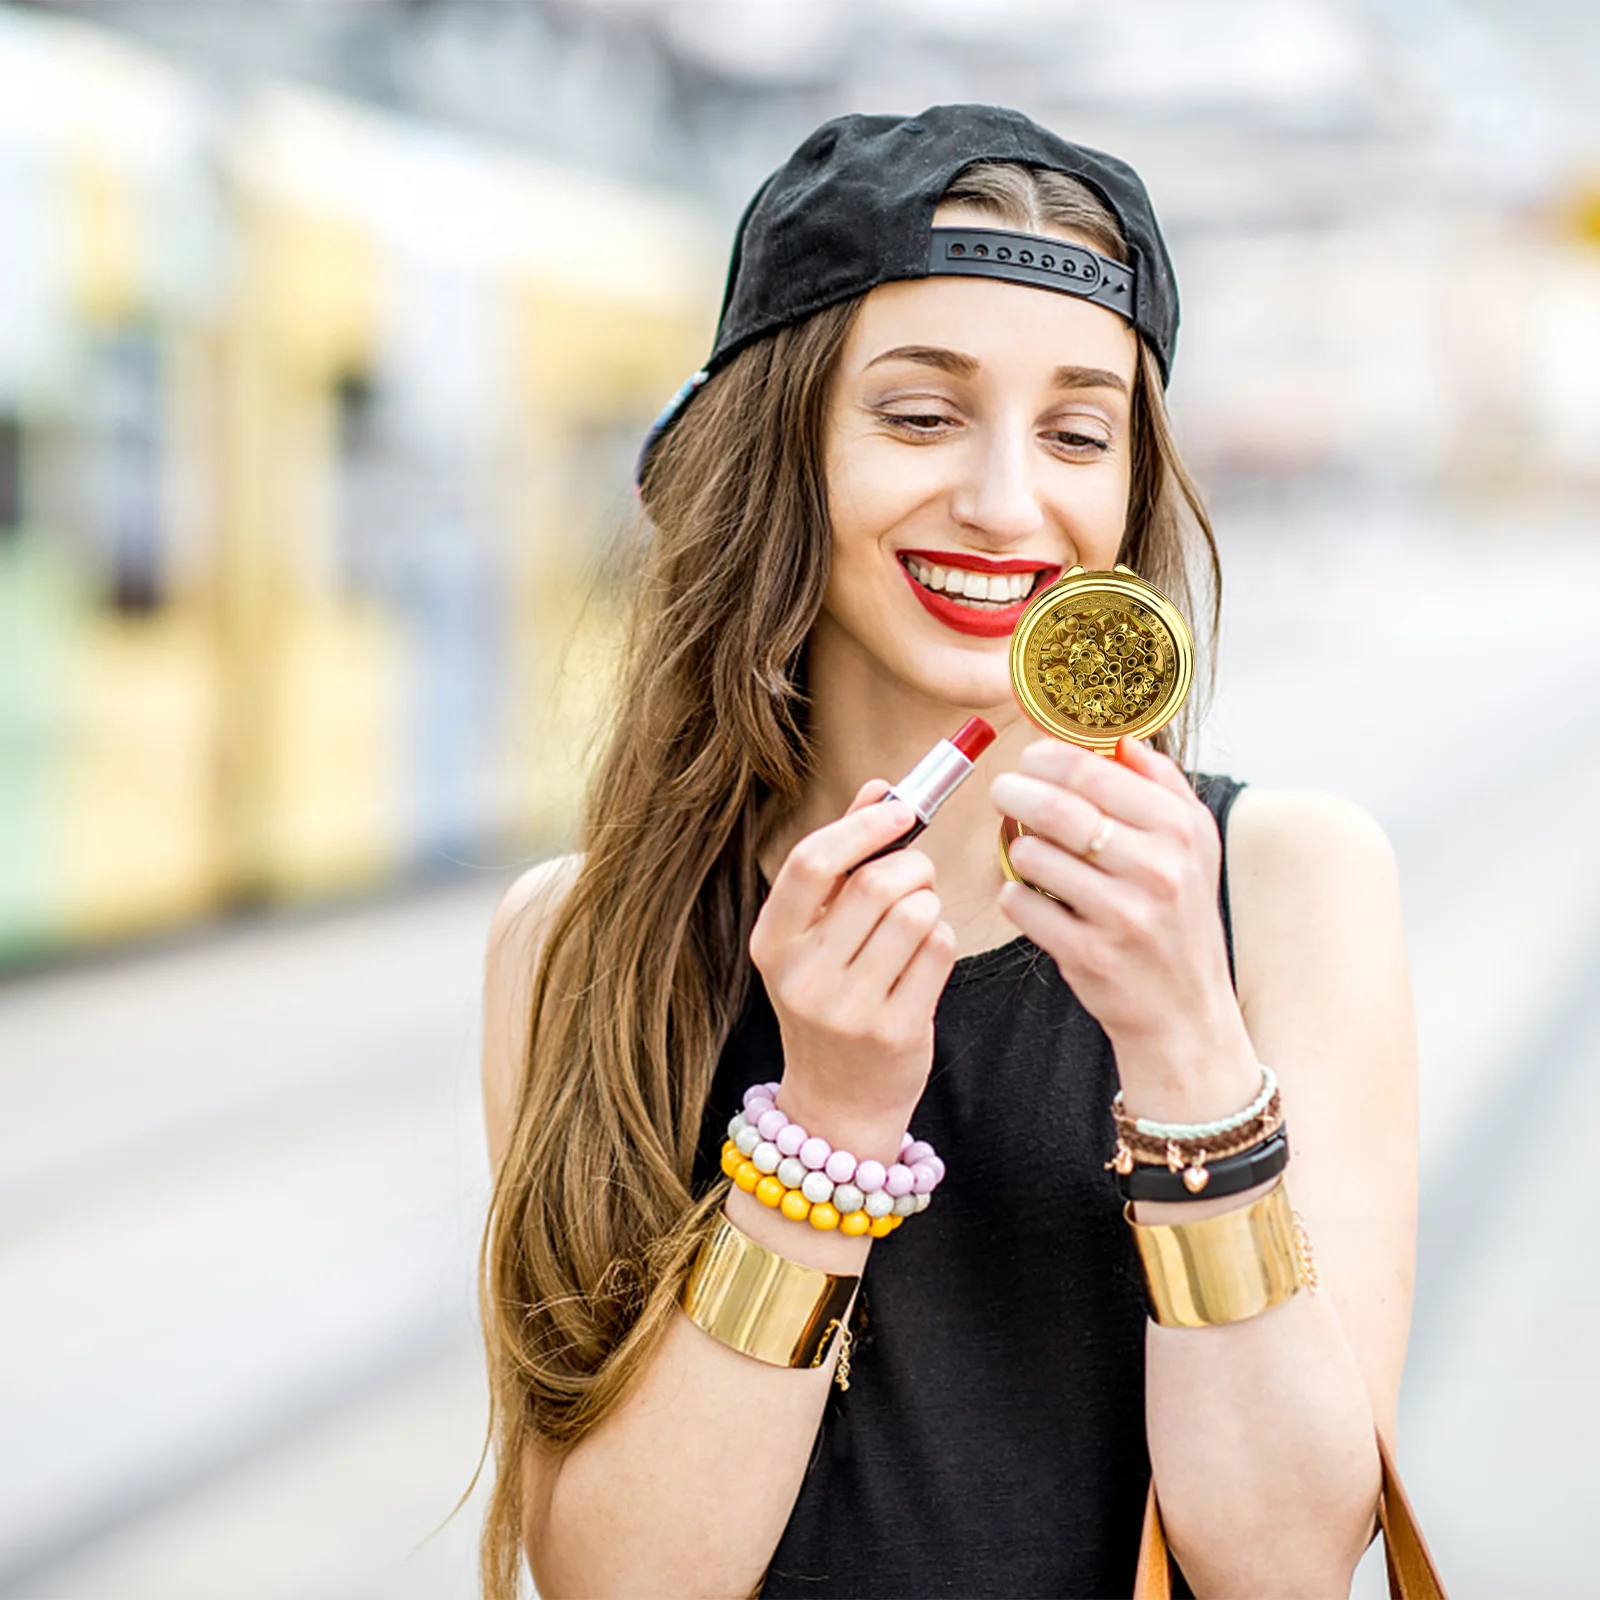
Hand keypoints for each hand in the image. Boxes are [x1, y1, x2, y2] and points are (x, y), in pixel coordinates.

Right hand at [748, 782, 956, 1162]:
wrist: (836, 1104)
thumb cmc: (832, 1000)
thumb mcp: (817, 935)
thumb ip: (843, 860)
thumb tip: (879, 788)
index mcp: (772, 942)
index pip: (811, 863)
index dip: (862, 827)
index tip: (900, 810)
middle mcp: (802, 976)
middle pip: (876, 884)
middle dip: (912, 866)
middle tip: (917, 875)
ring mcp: (847, 1009)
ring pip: (915, 914)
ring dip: (929, 904)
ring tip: (918, 921)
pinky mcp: (894, 1031)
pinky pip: (939, 951)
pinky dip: (942, 939)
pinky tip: (925, 957)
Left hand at [988, 737, 1258, 1121]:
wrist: (1184, 1010)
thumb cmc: (1178, 918)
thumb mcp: (1193, 846)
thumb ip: (1161, 784)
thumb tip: (1121, 737)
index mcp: (1181, 830)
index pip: (1093, 771)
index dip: (1046, 757)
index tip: (1029, 758)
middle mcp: (1158, 869)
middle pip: (1057, 807)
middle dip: (1014, 792)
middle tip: (1004, 791)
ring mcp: (1123, 914)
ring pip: (1033, 855)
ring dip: (1016, 847)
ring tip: (1025, 849)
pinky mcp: (1089, 954)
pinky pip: (1023, 905)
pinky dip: (1014, 895)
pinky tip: (1028, 896)